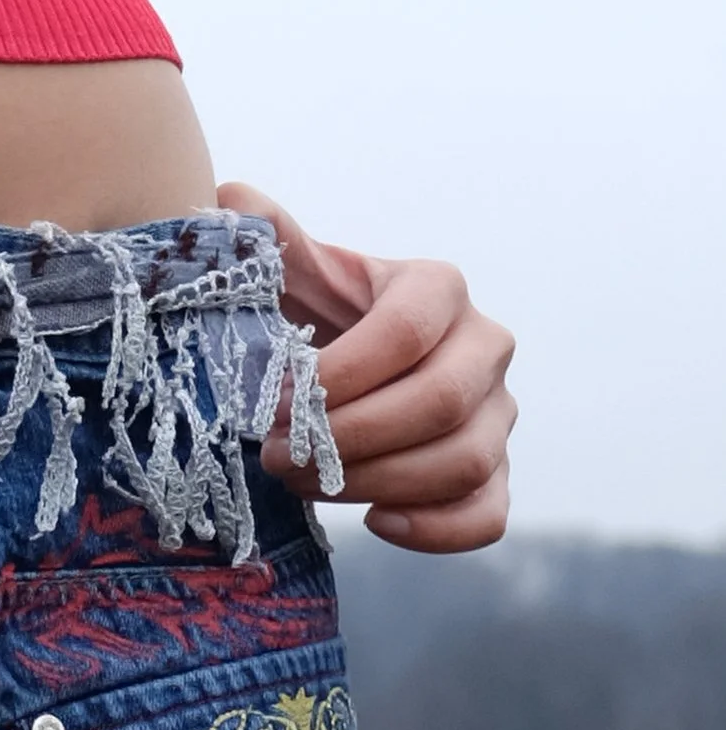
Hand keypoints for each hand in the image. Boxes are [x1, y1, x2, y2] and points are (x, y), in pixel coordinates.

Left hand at [218, 179, 515, 554]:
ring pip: (464, 461)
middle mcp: (485, 346)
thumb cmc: (315, 309)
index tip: (277, 399)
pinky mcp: (497, 473)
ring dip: (376, 482)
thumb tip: (229, 200)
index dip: (341, 373)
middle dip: (351, 435)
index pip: (405, 332)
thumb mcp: (292, 267)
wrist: (345, 355)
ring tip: (301, 481)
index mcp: (438, 286)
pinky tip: (372, 520)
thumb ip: (264, 233)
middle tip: (277, 453)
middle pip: (440, 402)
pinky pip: (489, 514)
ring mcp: (500, 413)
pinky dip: (436, 529)